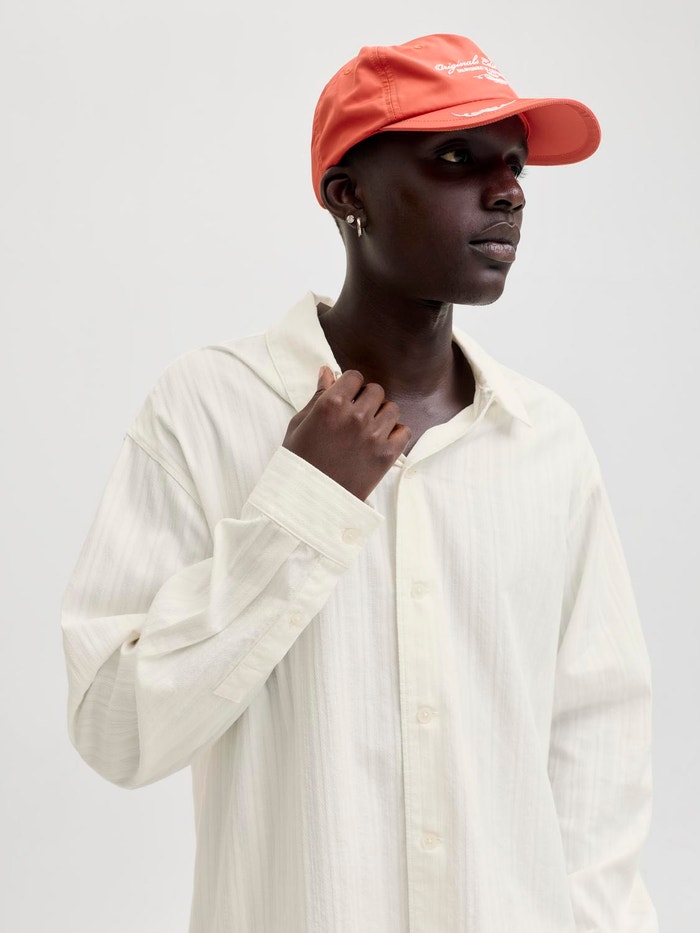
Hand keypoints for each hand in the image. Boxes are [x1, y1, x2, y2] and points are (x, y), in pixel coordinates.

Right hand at [282, 366, 411, 500]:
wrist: (309, 500)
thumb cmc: (299, 461)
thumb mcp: (299, 424)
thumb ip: (318, 395)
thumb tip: (327, 371)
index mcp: (331, 404)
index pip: (355, 376)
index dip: (350, 386)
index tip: (347, 398)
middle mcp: (355, 416)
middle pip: (376, 390)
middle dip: (367, 399)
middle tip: (356, 416)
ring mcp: (373, 435)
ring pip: (392, 408)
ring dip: (382, 416)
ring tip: (368, 430)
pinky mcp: (386, 455)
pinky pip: (404, 431)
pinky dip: (395, 434)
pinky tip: (380, 442)